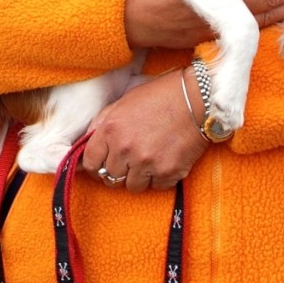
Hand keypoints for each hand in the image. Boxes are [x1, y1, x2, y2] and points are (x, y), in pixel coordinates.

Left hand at [82, 69, 206, 192]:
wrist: (196, 98)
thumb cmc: (159, 96)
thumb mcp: (123, 102)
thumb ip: (103, 123)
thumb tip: (87, 143)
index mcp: (111, 130)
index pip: (90, 163)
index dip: (96, 164)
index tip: (103, 163)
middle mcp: (126, 149)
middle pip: (110, 178)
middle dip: (118, 169)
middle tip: (130, 159)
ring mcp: (147, 163)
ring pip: (132, 186)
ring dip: (138, 176)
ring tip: (149, 158)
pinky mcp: (168, 172)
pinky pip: (156, 187)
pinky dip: (159, 177)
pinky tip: (164, 159)